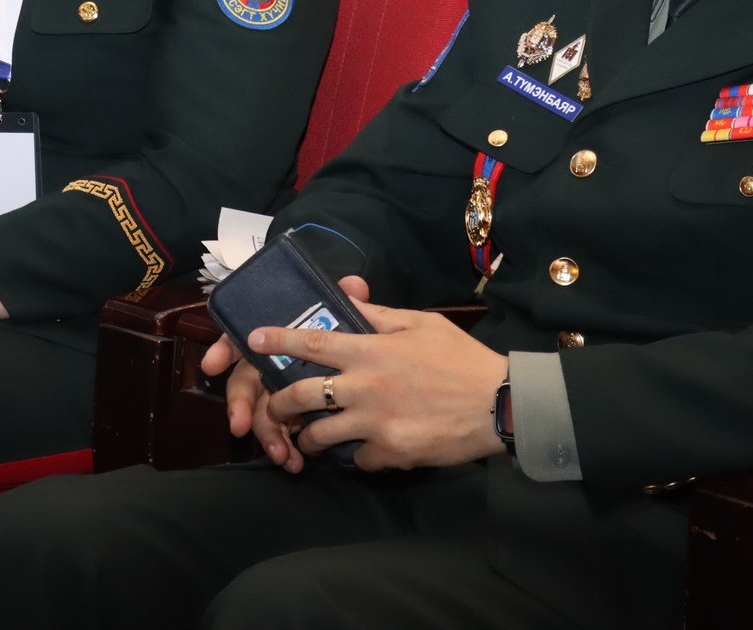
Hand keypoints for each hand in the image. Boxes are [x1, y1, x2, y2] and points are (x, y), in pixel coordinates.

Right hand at [202, 275, 371, 473]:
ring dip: (265, 433)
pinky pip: (281, 431)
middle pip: (245, 381)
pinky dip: (284, 446)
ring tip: (279, 454)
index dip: (223, 349)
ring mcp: (280, 392)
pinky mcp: (293, 416)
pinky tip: (293, 461)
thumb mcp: (352, 318)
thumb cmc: (348, 336)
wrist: (374, 372)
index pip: (243, 336)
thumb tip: (353, 285)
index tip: (213, 365)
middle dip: (239, 404)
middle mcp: (271, 363)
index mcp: (280, 337)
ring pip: (262, 411)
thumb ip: (349, 300)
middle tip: (239, 425)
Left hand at [254, 287, 507, 471]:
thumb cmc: (461, 359)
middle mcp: (364, 386)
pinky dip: (355, 456)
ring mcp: (375, 422)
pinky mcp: (390, 452)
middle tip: (273, 407)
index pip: (311, 342)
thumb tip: (348, 293)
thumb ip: (380, 314)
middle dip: (277, 403)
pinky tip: (361, 451)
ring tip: (307, 438)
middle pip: (301, 395)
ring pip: (320, 434)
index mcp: (370, 350)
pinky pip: (357, 458)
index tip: (252, 339)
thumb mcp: (422, 324)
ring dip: (308, 437)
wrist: (500, 405)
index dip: (277, 339)